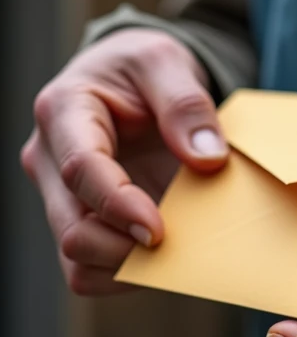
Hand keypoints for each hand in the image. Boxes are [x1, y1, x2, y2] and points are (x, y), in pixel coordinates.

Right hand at [22, 29, 227, 295]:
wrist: (131, 82)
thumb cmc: (143, 68)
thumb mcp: (167, 62)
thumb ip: (186, 104)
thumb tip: (208, 159)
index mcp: (62, 112)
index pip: (80, 170)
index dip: (120, 206)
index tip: (159, 230)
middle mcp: (49, 160)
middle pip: (72, 229)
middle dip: (125, 249)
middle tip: (178, 245)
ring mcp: (59, 198)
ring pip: (77, 261)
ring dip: (128, 267)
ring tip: (174, 249)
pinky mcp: (79, 223)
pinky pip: (91, 271)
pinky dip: (128, 274)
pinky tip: (163, 256)